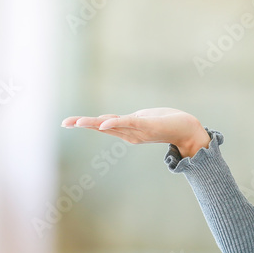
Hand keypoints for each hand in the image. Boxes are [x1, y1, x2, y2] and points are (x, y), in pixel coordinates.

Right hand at [60, 108, 208, 154]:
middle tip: (64, 122)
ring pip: (111, 125)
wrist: (190, 130)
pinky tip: (103, 123)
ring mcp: (137, 130)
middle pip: (102, 126)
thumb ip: (130, 121)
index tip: (68, 122)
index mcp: (127, 131)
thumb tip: (111, 120)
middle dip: (82, 124)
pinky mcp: (147, 125)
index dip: (85, 123)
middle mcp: (129, 133)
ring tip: (76, 122)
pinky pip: (128, 123)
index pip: (103, 125)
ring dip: (93, 123)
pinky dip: (114, 123)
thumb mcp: (144, 119)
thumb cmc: (168, 123)